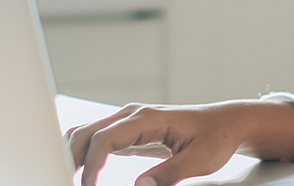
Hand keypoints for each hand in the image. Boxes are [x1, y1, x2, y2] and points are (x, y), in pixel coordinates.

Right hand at [65, 99, 293, 185]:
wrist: (227, 123)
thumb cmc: (216, 137)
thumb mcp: (200, 160)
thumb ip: (170, 174)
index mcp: (148, 118)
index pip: (105, 139)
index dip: (91, 165)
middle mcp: (134, 115)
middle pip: (86, 132)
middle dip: (71, 158)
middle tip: (66, 182)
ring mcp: (129, 121)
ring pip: (87, 133)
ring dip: (72, 154)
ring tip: (68, 179)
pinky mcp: (129, 131)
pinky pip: (97, 139)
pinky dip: (83, 154)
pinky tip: (80, 172)